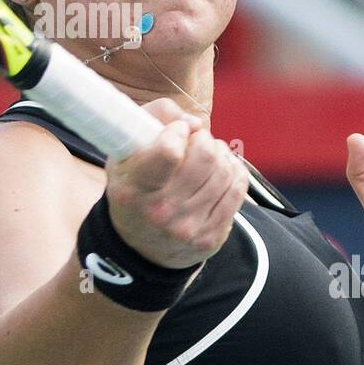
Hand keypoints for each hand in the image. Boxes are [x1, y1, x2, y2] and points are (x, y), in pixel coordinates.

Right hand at [105, 98, 248, 269]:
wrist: (140, 246)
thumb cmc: (135, 186)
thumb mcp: (126, 151)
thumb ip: (155, 118)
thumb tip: (196, 123)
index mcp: (134, 189)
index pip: (169, 152)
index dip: (178, 131)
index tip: (176, 130)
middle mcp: (161, 212)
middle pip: (205, 156)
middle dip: (204, 139)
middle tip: (196, 139)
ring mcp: (188, 227)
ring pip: (226, 170)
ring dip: (220, 153)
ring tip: (208, 153)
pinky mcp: (211, 237)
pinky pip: (238, 189)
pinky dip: (234, 170)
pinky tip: (221, 169)